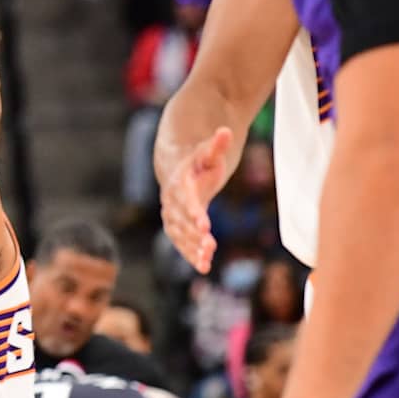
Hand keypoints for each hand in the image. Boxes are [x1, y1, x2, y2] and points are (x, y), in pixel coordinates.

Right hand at [160, 126, 233, 273]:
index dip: (193, 212)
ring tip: (206, 262)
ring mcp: (172, 216)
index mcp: (180, 184)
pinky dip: (191, 255)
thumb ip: (216, 145)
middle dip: (195, 235)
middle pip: (182, 221)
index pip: (186, 199)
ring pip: (180, 235)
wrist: (177, 170)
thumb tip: (226, 130)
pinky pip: (181, 243)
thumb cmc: (198, 161)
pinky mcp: (176, 227)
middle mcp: (172, 202)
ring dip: (192, 249)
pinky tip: (203, 266)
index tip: (204, 224)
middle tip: (210, 246)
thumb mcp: (208, 152)